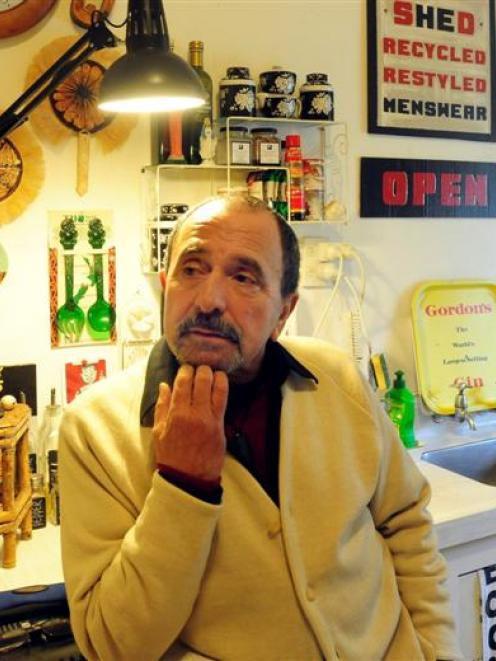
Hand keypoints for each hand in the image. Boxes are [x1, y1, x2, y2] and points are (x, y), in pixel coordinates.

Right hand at [153, 364, 228, 480]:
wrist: (189, 479)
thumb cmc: (171, 456)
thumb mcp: (158, 432)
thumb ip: (162, 407)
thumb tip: (164, 386)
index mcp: (175, 414)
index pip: (181, 383)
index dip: (185, 371)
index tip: (186, 368)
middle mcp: (192, 413)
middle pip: (199, 380)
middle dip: (200, 370)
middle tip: (199, 369)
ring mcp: (208, 418)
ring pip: (214, 386)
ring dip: (213, 374)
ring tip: (212, 371)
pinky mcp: (219, 424)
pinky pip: (223, 399)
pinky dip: (222, 386)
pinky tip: (221, 380)